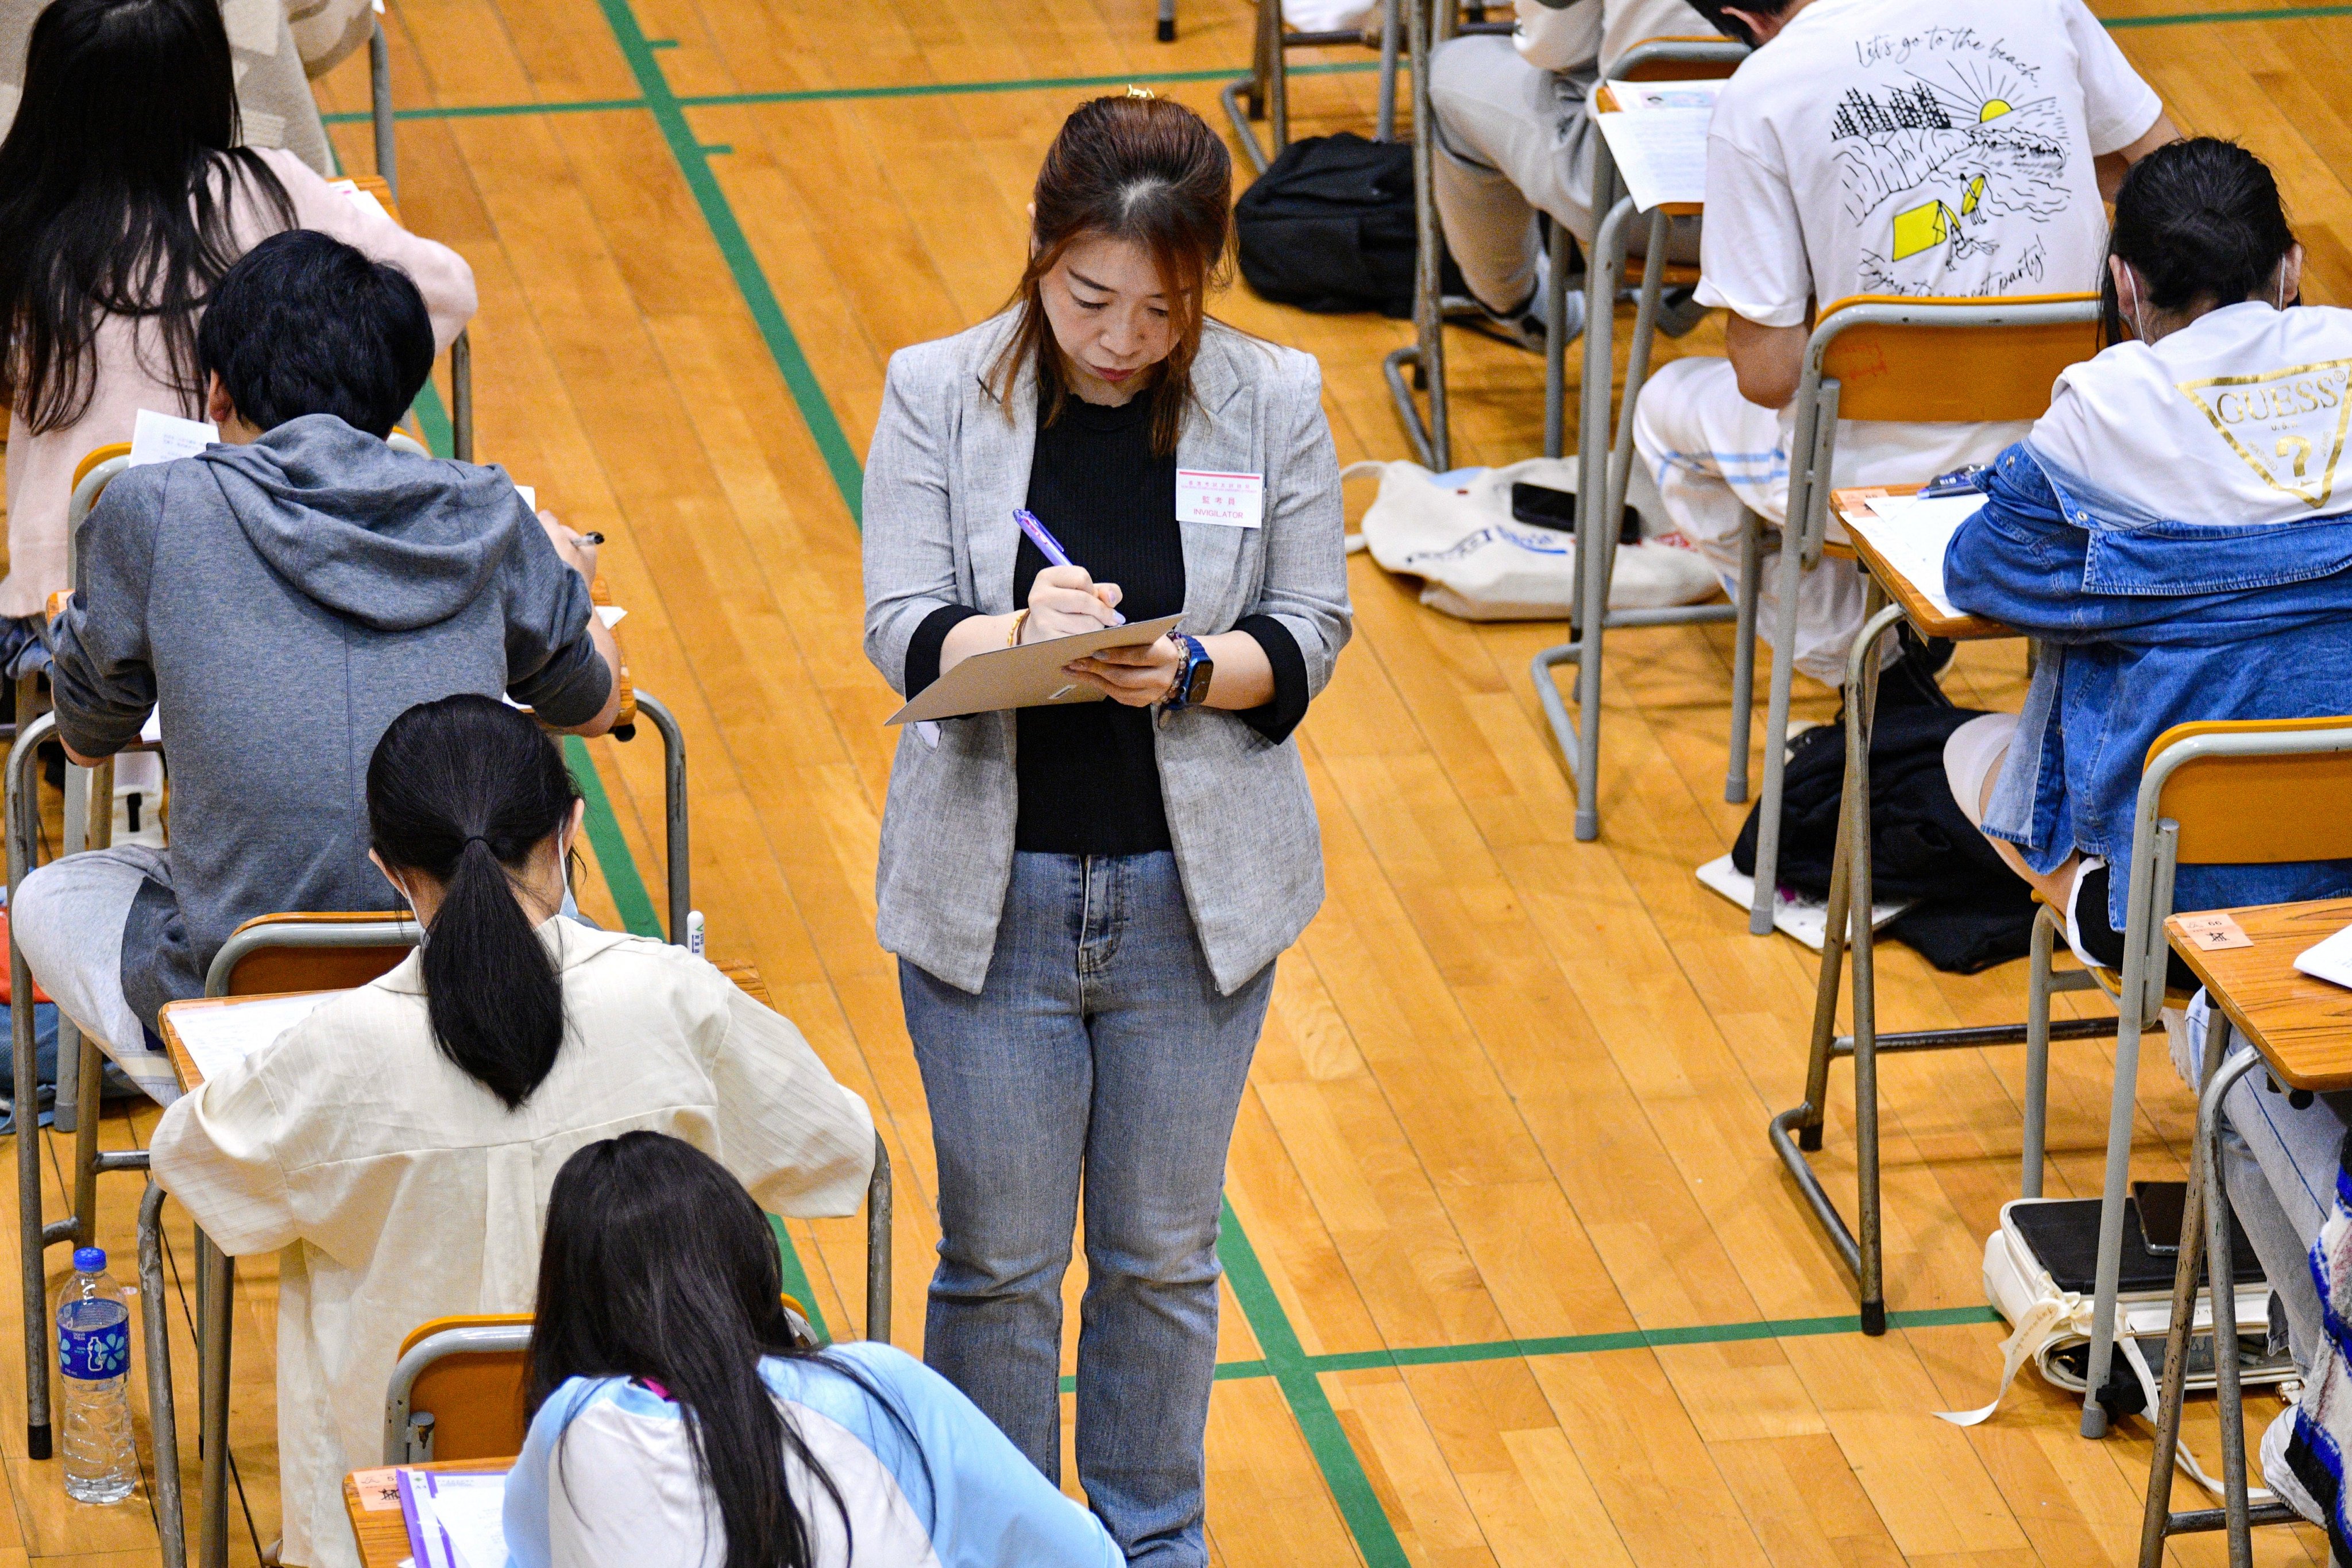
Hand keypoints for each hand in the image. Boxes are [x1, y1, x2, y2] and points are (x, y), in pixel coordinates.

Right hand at [539, 510, 598, 582]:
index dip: (549, 529)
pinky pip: (556, 572)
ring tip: (538, 561)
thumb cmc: (568, 571)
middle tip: (536, 548)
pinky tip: (541, 574)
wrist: (570, 605)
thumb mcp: (558, 540)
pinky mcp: (569, 587)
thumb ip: (550, 524)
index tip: (537, 532)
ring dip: (546, 558)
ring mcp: (577, 575)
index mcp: (587, 548)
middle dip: (547, 544)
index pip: (564, 531)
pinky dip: (548, 570)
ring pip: (556, 558)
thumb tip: (544, 514)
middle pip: (559, 544)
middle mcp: (585, 561)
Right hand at [1024, 564, 1121, 640]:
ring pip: (1088, 623)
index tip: (1087, 597)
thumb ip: (1105, 590)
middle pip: (1085, 600)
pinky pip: (1083, 640)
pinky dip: (1090, 641)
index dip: (1092, 589)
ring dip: (1097, 628)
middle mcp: (1040, 596)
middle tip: (1103, 618)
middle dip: (1101, 611)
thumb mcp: (1084, 592)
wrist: (1042, 635)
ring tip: (1086, 628)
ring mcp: (1042, 619)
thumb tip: (1111, 599)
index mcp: (1046, 577)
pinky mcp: (1049, 639)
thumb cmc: (1067, 611)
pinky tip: (1082, 640)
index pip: (1082, 577)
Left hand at [1066, 635, 1181, 707]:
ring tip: (1074, 670)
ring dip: (1093, 680)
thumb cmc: (1155, 645)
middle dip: (1097, 670)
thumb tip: (1097, 640)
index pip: (1138, 657)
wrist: (1173, 665)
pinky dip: (1100, 686)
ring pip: (1118, 690)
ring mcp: (1153, 694)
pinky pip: (1118, 697)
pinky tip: (1086, 678)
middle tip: (1076, 662)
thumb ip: (1129, 637)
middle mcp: (1161, 679)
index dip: (1115, 656)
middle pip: (1125, 677)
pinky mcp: (1143, 702)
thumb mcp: (1148, 636)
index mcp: (1165, 656)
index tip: (1094, 652)